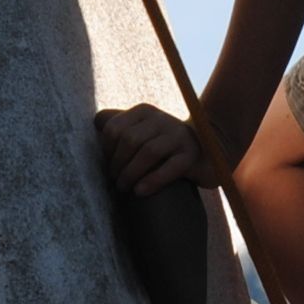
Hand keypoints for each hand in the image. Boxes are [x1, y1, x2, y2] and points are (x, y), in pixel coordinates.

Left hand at [96, 103, 211, 197]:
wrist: (208, 149)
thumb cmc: (164, 147)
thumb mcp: (143, 132)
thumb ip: (122, 127)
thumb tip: (96, 121)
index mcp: (144, 112)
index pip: (114, 128)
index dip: (106, 150)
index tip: (107, 166)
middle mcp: (161, 119)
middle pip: (130, 139)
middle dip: (117, 164)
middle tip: (115, 181)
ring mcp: (179, 136)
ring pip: (148, 152)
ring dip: (131, 173)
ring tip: (124, 188)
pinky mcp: (191, 155)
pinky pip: (170, 167)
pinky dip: (152, 180)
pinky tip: (140, 192)